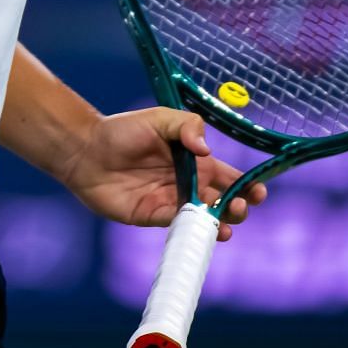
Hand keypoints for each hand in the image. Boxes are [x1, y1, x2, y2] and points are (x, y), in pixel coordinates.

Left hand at [58, 108, 265, 242]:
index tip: (260, 191)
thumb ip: (187, 127)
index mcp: (194, 160)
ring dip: (220, 222)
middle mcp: (186, 183)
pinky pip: (178, 225)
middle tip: (243, 206)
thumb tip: (206, 150)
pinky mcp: (152, 215)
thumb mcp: (159, 118)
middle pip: (221, 201)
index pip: (228, 176)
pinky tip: (205, 229)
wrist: (87, 150)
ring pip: (204, 218)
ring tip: (228, 222)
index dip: (246, 185)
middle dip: (238, 206)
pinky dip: (194, 229)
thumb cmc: (122, 130)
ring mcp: (170, 201)